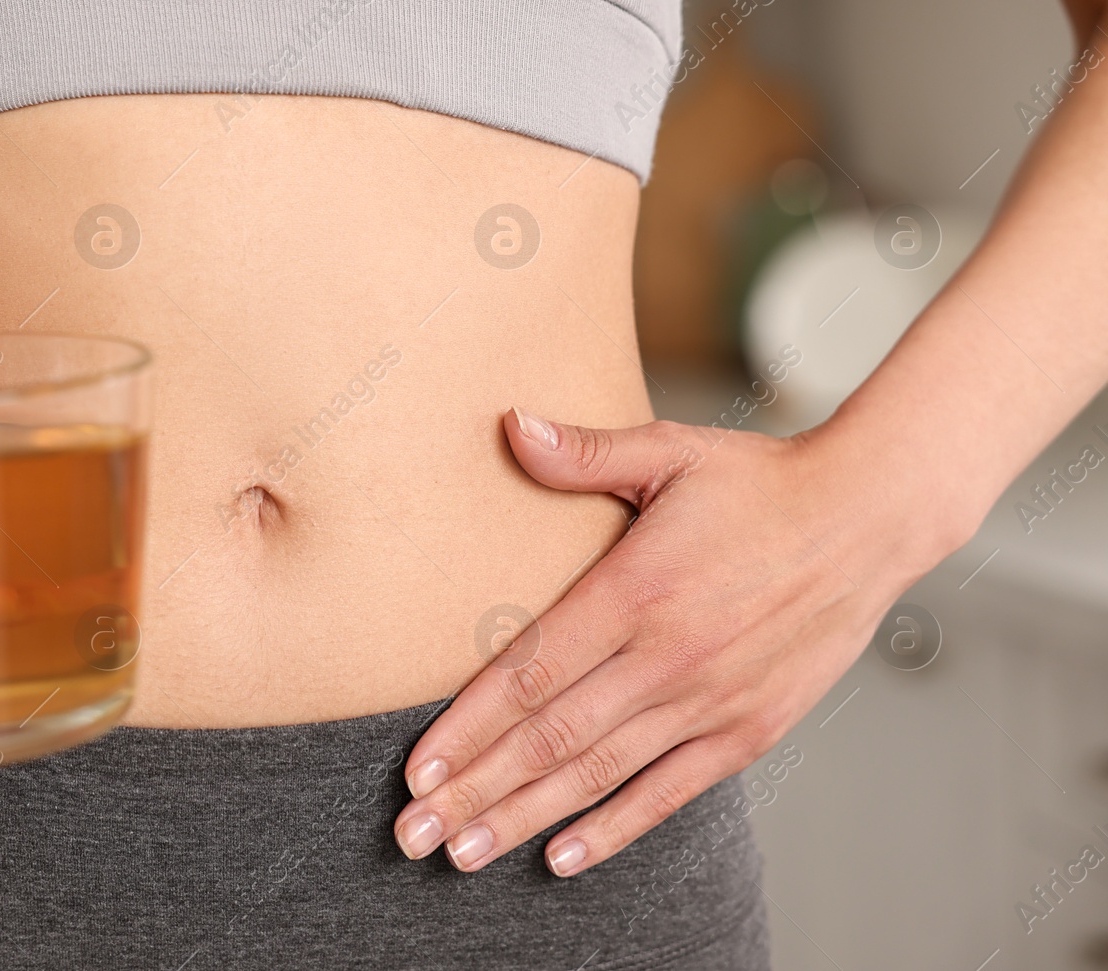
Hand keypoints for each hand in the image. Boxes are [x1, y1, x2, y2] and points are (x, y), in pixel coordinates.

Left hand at [393, 408, 963, 874]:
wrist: (871, 518)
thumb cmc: (758, 482)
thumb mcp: (670, 450)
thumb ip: (585, 453)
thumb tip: (509, 425)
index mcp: (636, 590)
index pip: (530, 672)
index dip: (467, 727)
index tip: (416, 770)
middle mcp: (669, 656)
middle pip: (551, 738)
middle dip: (475, 790)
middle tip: (411, 836)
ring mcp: (711, 700)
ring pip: (600, 774)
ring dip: (526, 817)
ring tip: (465, 855)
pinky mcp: (751, 728)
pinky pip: (670, 791)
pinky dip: (614, 828)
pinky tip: (561, 856)